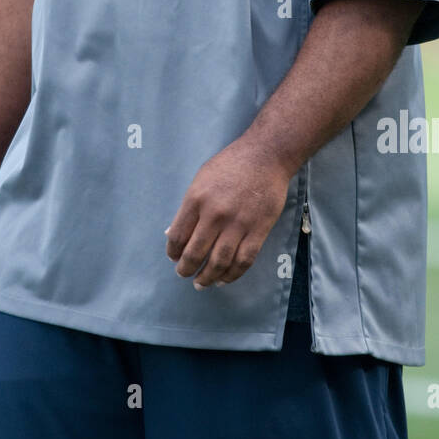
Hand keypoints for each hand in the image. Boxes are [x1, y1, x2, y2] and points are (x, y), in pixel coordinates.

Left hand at [165, 136, 290, 288]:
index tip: (174, 258)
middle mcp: (215, 214)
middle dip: (186, 269)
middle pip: (195, 253)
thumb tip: (173, 234)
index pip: (178, 236)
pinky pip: (243, 261)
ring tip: (201, 283)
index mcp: (196, 199)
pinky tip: (224, 279)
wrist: (265, 156)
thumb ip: (188, 207)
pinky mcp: (258, 230)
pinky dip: (232, 275)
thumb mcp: (200, 179)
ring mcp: (238, 224)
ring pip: (219, 262)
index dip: (173, 252)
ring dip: (207, 277)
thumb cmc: (230, 165)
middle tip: (184, 274)